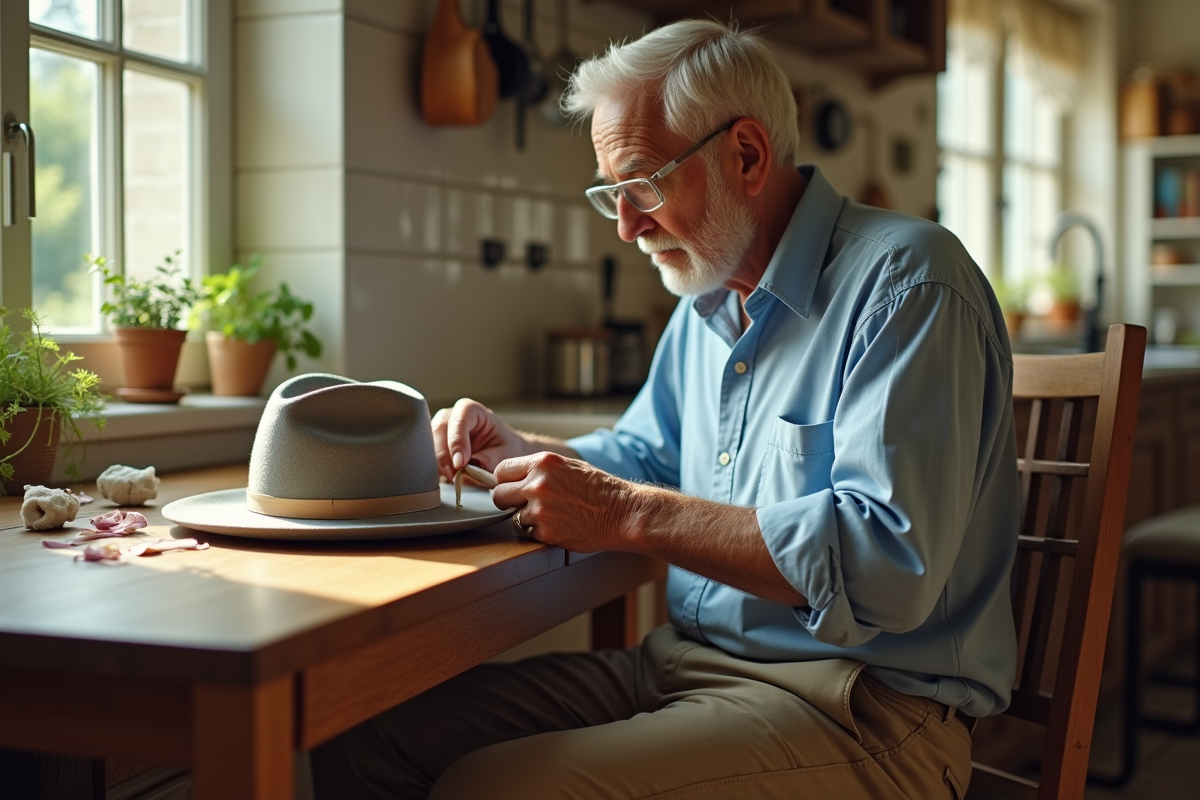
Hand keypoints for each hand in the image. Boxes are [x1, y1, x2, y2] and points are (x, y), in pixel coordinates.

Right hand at [431, 399, 530, 481]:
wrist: (503, 454)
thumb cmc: (506, 448)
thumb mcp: (506, 453)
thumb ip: (489, 459)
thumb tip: (469, 468)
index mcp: (472, 410)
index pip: (459, 420)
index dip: (457, 441)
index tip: (461, 463)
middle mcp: (451, 416)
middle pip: (438, 430)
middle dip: (444, 455)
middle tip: (455, 475)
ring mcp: (440, 430)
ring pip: (428, 444)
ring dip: (439, 463)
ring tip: (454, 478)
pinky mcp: (434, 446)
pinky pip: (428, 456)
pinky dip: (436, 469)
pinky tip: (448, 478)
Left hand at [492, 452, 635, 551]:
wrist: (622, 512)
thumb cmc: (599, 489)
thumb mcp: (568, 466)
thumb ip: (540, 470)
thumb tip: (515, 477)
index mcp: (543, 462)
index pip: (502, 470)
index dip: (505, 481)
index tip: (512, 488)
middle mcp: (537, 484)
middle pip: (499, 495)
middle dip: (508, 501)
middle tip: (524, 506)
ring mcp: (540, 509)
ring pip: (513, 517)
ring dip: (527, 519)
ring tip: (552, 516)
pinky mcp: (545, 532)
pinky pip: (529, 533)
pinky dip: (540, 533)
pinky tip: (559, 526)